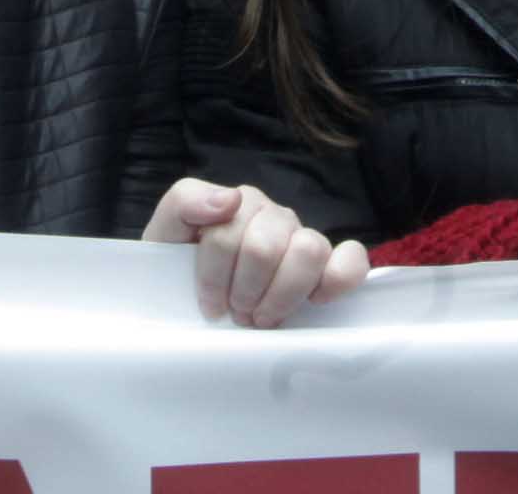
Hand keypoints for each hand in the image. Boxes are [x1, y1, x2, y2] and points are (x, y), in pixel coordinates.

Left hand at [140, 178, 372, 328]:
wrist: (193, 299)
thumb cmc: (182, 270)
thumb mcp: (165, 235)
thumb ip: (184, 202)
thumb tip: (229, 199)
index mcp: (236, 204)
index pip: (227, 234)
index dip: (214, 278)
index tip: (210, 306)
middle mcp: (273, 216)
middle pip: (264, 247)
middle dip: (245, 290)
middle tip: (238, 314)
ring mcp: (303, 238)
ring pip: (308, 249)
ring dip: (281, 294)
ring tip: (264, 317)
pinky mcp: (331, 265)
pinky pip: (352, 259)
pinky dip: (339, 278)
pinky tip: (317, 299)